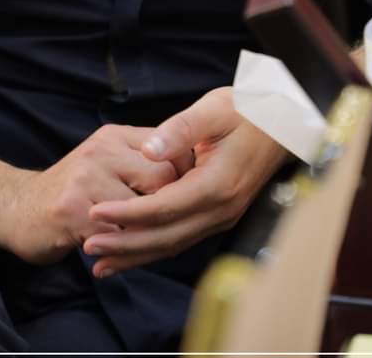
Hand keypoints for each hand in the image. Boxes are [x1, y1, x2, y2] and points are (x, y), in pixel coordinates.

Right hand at [0, 123, 187, 265]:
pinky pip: (115, 234)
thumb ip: (139, 159)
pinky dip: (121, 248)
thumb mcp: (106, 160)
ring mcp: (85, 177)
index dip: (183, 177)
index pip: (167, 148)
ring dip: (143, 231)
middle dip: (167, 205)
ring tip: (139, 240)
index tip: (187, 198)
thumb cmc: (74, 189)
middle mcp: (101, 150)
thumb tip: (188, 168)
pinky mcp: (71, 209)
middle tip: (169, 224)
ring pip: (140, 210)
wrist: (19, 207)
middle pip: (160, 177)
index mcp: (114, 136)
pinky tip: (116, 253)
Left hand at [83, 88, 288, 275]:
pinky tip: (131, 251)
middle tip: (88, 248)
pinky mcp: (218, 215)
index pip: (163, 208)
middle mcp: (220, 209)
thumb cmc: (248, 110)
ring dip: (136, 255)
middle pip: (166, 237)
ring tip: (100, 262)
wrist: (282, 123)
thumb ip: (180, 129)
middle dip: (125, 245)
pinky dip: (154, 247)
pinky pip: (181, 238)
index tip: (94, 213)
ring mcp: (222, 216)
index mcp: (217, 184)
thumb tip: (149, 151)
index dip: (127, 214)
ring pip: (173, 244)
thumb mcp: (213, 109)